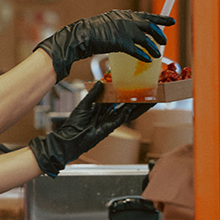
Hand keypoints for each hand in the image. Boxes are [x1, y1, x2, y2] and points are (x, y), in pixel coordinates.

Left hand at [27, 82, 151, 176]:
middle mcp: (108, 114)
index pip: (116, 98)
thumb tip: (100, 82)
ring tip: (149, 99)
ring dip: (138, 106)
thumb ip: (93, 94)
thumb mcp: (84, 105)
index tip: (132, 85)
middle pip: (125, 105)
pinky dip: (128, 112)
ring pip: (128, 112)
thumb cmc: (74, 123)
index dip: (124, 92)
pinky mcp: (111, 127)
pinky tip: (135, 106)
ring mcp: (111, 121)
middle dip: (136, 99)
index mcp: (101, 108)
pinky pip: (122, 118)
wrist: (70, 137)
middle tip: (147, 92)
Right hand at [36, 10, 173, 81]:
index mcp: (123, 15)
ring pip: (145, 39)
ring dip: (153, 48)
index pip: (146, 15)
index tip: (171, 21)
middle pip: (149, 26)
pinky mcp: (121, 42)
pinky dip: (143, 55)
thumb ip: (121, 26)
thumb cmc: (91, 32)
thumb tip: (131, 33)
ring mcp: (124, 31)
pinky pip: (136, 50)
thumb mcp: (108, 23)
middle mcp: (126, 21)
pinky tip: (147, 60)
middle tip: (165, 41)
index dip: (160, 18)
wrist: (80, 36)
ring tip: (157, 54)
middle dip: (159, 34)